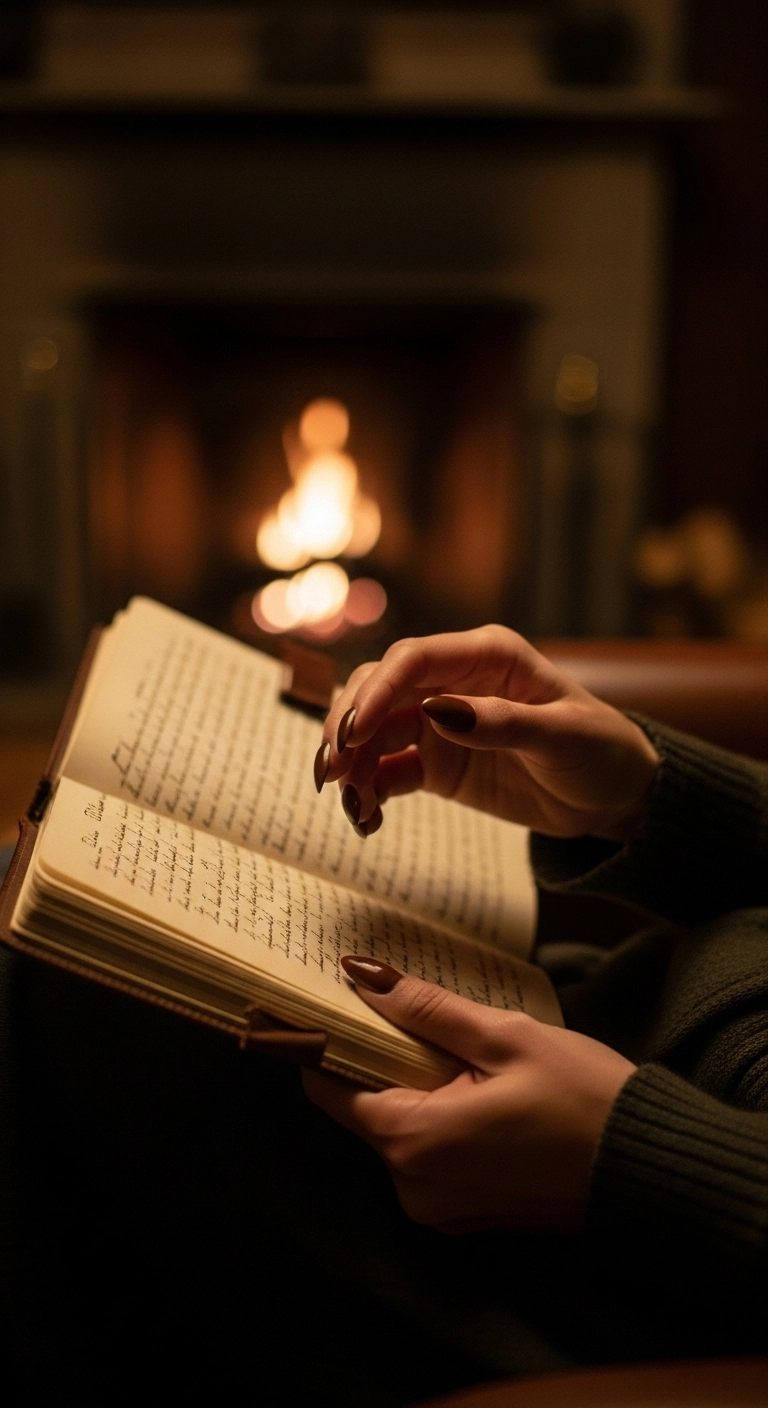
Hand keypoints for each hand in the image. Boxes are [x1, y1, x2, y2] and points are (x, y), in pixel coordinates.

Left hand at [303, 959, 635, 1232]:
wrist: (651, 1169)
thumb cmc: (584, 1099)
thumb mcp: (505, 1037)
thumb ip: (426, 1009)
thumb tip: (361, 975)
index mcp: (413, 1142)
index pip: (329, 1088)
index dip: (329, 1041)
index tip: (335, 1002)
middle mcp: (413, 1187)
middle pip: (367, 1107)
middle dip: (386, 1060)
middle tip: (421, 1013)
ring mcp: (440, 1208)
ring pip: (402, 1130)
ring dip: (419, 1088)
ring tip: (467, 1051)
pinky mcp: (467, 1214)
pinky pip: (432, 1156)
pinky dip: (443, 1120)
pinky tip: (484, 1091)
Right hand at [314, 625, 658, 841]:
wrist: (615, 795)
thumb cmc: (600, 750)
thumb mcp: (561, 737)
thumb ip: (501, 724)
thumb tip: (437, 712)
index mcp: (487, 655)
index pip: (413, 660)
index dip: (375, 690)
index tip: (352, 732)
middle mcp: (454, 681)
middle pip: (378, 689)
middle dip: (347, 726)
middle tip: (331, 772)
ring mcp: (440, 721)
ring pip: (373, 731)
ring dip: (352, 765)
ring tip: (353, 808)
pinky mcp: (436, 761)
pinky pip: (388, 771)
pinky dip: (369, 792)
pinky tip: (368, 820)